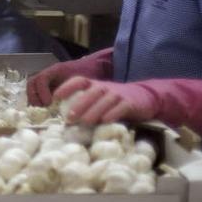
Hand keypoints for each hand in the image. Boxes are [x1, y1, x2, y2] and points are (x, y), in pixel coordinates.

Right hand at [27, 48, 113, 106]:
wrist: (91, 67)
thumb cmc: (88, 74)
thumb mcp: (85, 80)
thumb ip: (77, 90)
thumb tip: (71, 106)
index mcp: (57, 70)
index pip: (42, 78)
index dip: (42, 91)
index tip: (49, 103)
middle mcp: (48, 73)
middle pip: (32, 82)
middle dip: (34, 97)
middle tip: (42, 108)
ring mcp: (46, 79)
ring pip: (32, 87)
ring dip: (34, 99)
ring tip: (41, 111)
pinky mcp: (46, 86)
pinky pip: (36, 92)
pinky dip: (37, 101)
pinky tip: (44, 110)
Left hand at [53, 76, 201, 133]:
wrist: (146, 97)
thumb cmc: (116, 101)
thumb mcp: (101, 98)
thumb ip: (87, 104)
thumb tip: (65, 119)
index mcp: (95, 85)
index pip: (79, 80)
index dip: (66, 87)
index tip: (55, 97)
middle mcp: (106, 88)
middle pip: (90, 92)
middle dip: (78, 104)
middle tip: (68, 118)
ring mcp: (119, 95)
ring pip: (105, 100)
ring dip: (93, 110)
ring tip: (85, 121)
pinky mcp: (131, 104)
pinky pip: (121, 108)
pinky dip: (113, 114)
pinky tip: (106, 121)